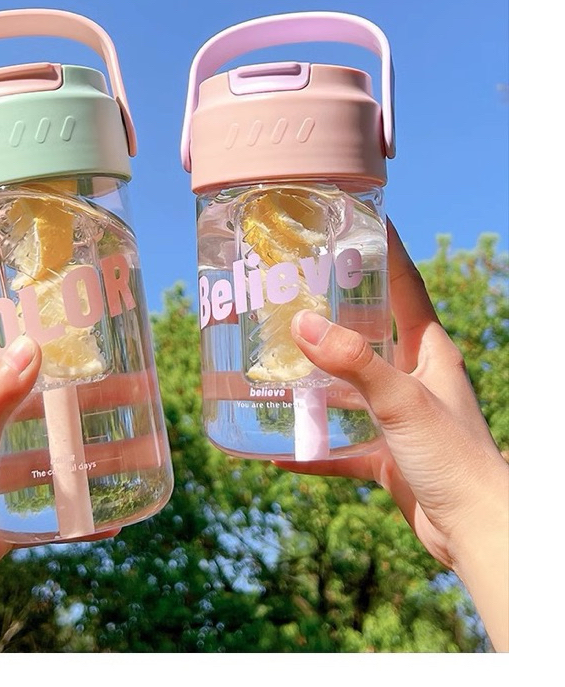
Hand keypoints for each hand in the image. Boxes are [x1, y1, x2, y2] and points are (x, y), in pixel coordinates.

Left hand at [0, 330, 115, 651]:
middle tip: (120, 376)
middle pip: (28, 396)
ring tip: (133, 441)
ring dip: (85, 443)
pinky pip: (45, 496)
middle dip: (73, 386)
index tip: (44, 306)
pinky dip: (76, 500)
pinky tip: (110, 513)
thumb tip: (28, 345)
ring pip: (44, 446)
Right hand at [276, 219, 508, 650]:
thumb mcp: (401, 400)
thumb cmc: (454, 458)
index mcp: (428, 351)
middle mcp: (415, 377)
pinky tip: (281, 449)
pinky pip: (341, 444)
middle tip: (295, 289)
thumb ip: (352, 362)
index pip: (405, 287)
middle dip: (336, 310)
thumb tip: (301, 324)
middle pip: (371, 331)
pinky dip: (313, 446)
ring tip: (276, 361)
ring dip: (317, 379)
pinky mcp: (387, 453)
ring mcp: (399, 415)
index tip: (359, 222)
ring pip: (350, 386)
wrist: (477, 532)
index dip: (385, 253)